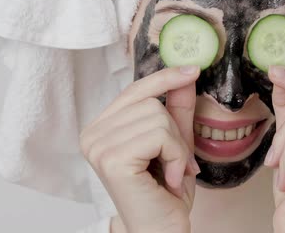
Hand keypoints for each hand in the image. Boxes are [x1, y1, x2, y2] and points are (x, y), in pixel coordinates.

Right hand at [79, 66, 201, 232]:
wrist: (160, 230)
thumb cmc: (165, 192)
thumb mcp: (175, 142)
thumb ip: (177, 109)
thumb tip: (186, 73)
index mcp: (102, 128)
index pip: (135, 89)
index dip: (164, 79)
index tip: (192, 69)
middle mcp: (92, 134)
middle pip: (151, 102)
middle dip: (175, 134)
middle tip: (173, 164)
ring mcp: (98, 145)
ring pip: (158, 116)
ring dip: (177, 148)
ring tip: (169, 173)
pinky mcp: (111, 158)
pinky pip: (160, 135)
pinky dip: (175, 157)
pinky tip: (167, 179)